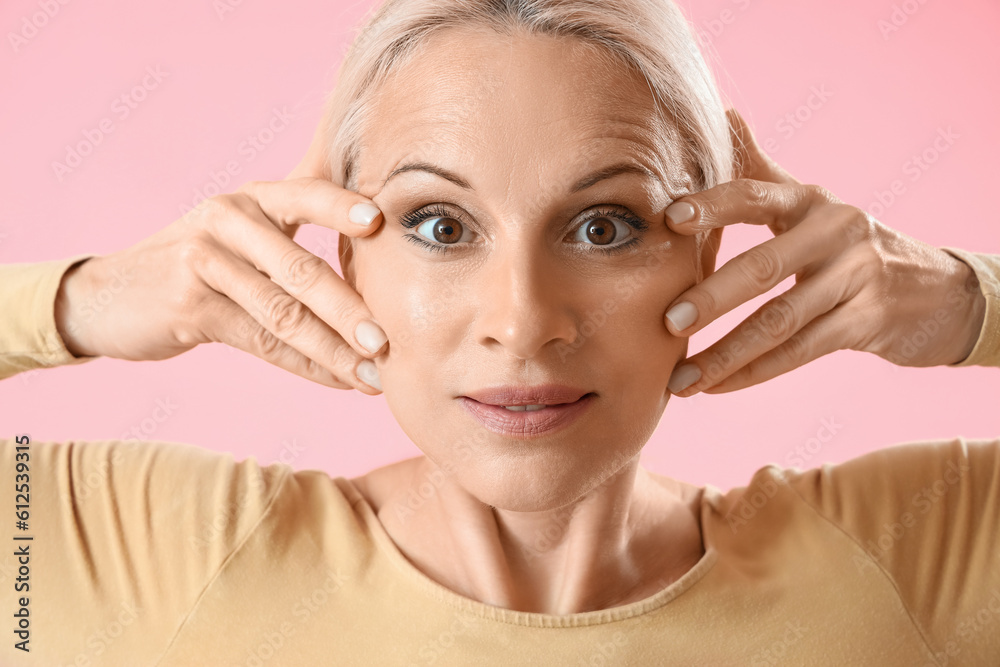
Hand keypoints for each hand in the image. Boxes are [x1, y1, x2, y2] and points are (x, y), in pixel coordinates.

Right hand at [55, 175, 388, 392]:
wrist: (108, 295)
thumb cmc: (198, 267)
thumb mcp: (241, 239)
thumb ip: (293, 245)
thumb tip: (377, 274)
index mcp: (253, 198)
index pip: (306, 193)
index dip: (342, 207)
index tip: (380, 221)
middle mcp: (229, 219)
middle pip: (303, 269)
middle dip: (352, 310)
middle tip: (391, 342)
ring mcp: (205, 260)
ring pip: (284, 313)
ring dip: (334, 350)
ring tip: (373, 374)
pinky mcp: (189, 303)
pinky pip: (261, 340)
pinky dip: (305, 365)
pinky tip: (337, 380)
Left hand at [663, 109, 986, 395]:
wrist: (936, 289)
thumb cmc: (849, 243)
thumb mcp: (810, 204)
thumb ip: (761, 170)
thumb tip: (723, 114)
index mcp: (809, 200)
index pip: (755, 195)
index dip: (713, 205)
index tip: (670, 219)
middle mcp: (835, 233)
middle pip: (764, 268)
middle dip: (712, 298)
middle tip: (667, 323)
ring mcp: (855, 279)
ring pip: (779, 321)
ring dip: (725, 353)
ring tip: (682, 378)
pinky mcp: (865, 323)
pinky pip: (799, 352)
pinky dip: (754, 373)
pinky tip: (717, 387)